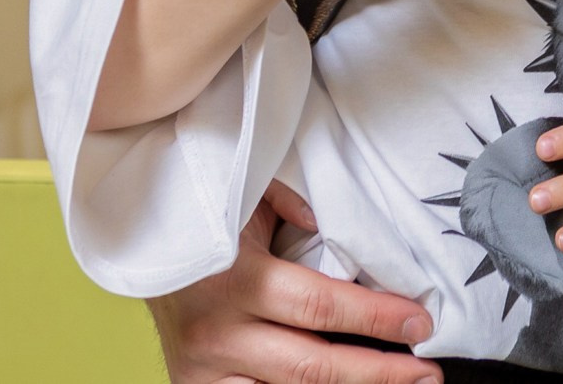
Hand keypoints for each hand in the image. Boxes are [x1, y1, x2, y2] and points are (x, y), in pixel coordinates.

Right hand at [148, 181, 440, 383]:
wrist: (135, 248)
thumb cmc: (206, 216)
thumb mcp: (247, 197)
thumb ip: (292, 205)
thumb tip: (331, 224)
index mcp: (234, 279)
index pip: (319, 305)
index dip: (376, 317)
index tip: (422, 321)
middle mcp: (217, 334)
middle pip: (311, 367)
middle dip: (377, 374)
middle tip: (427, 375)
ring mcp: (202, 371)